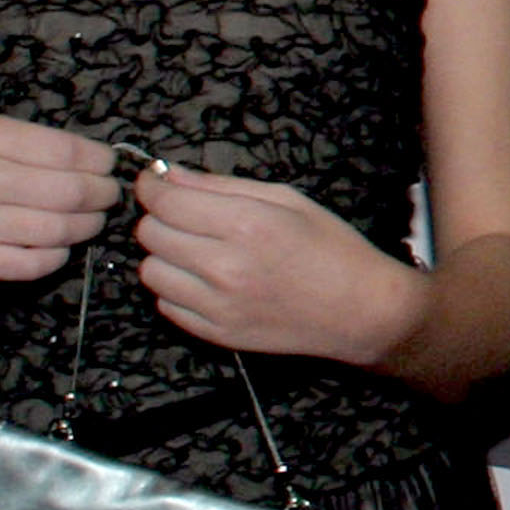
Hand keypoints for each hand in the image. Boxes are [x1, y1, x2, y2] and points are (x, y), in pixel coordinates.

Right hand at [0, 116, 118, 284]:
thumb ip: (30, 143)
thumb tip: (97, 160)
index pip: (67, 150)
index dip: (101, 162)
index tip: (109, 167)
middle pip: (71, 192)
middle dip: (104, 196)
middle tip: (110, 196)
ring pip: (58, 230)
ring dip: (88, 226)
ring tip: (91, 221)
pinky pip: (33, 264)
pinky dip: (59, 256)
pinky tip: (60, 246)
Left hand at [131, 161, 434, 365]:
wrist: (359, 310)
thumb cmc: (332, 248)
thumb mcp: (288, 201)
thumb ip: (225, 187)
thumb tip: (172, 176)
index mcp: (247, 225)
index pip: (166, 202)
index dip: (151, 186)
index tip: (154, 182)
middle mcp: (225, 267)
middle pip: (150, 234)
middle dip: (160, 217)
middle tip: (184, 215)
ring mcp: (218, 305)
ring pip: (150, 271)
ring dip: (165, 255)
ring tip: (195, 251)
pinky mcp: (216, 333)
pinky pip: (166, 304)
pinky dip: (176, 288)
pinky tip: (205, 280)